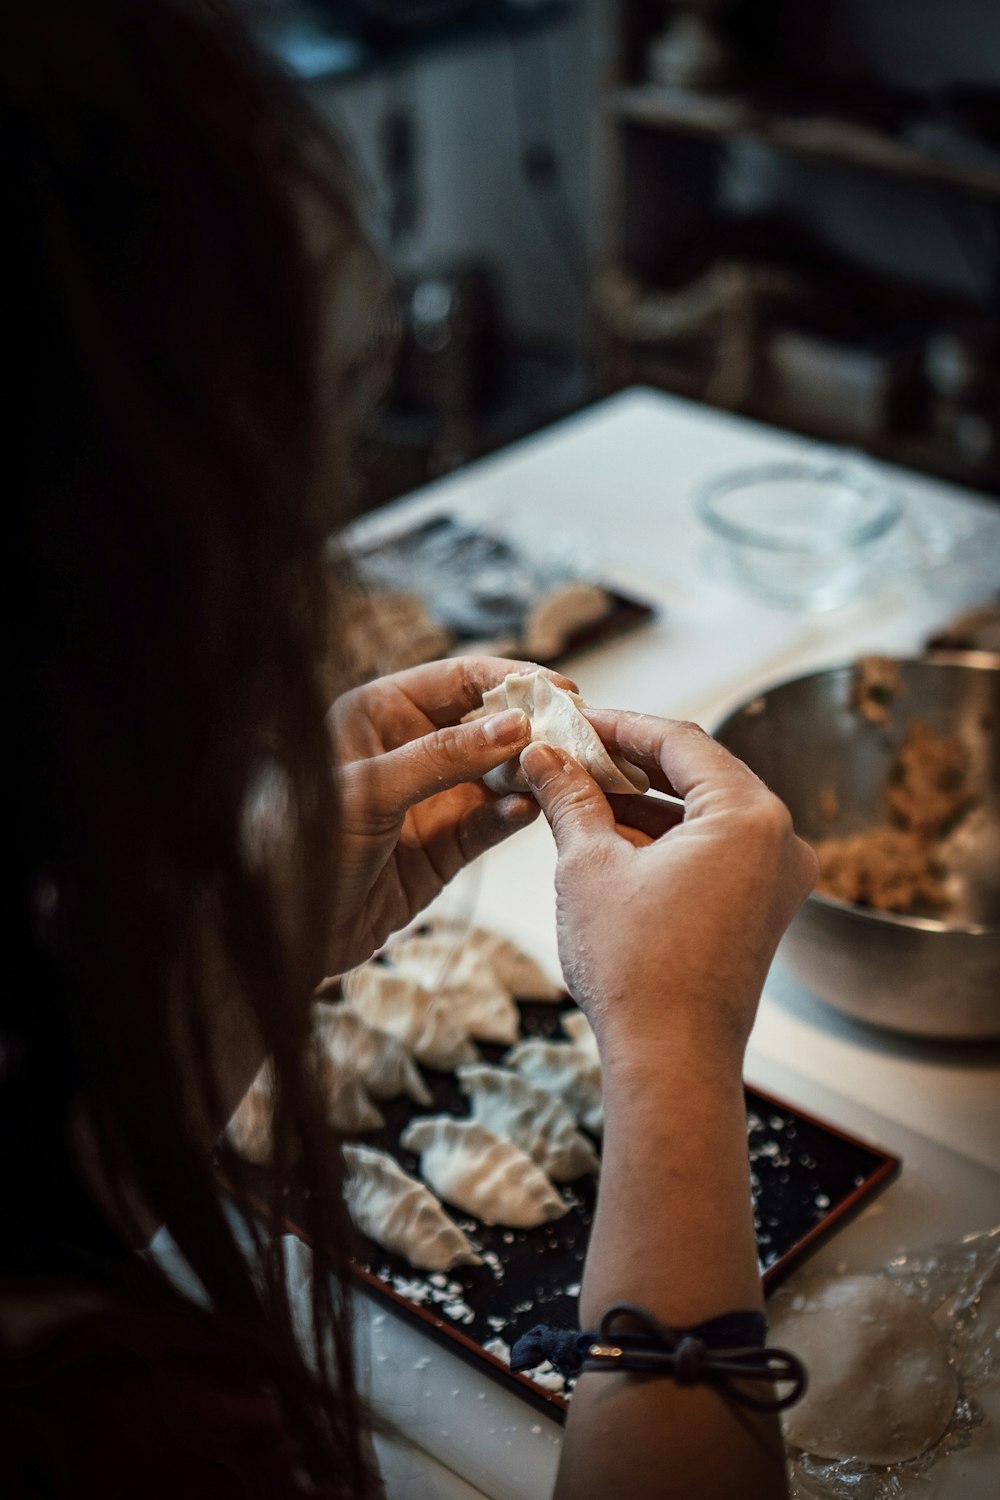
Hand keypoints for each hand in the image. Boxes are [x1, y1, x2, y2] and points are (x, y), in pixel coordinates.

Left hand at [325, 656, 574, 974]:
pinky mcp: (441, 848)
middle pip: (487, 724)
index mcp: (378, 715)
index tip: (561, 690)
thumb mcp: (369, 791)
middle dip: (534, 726)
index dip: (510, 679)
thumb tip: (514, 724)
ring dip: (532, 772)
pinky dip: (512, 816)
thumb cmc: (300, 846)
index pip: (457, 680)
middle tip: (582, 732)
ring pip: (497, 774)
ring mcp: (428, 799)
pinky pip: (489, 823)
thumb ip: (443, 756)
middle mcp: (408, 751)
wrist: (282, 932)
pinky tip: (531, 810)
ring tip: (568, 771)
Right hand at [520, 711, 817, 1073]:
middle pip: (697, 773)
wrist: (671, 1061)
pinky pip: (713, 851)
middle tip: (573, 749)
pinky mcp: (762, 910)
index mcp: (750, 815)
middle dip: (630, 762)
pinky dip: (665, 839)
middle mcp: (780, 840)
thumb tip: (544, 756)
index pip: (680, 741)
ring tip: (579, 790)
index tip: (575, 718)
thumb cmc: (637, 968)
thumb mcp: (589, 865)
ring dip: (643, 802)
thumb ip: (570, 798)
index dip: (620, 724)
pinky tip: (610, 835)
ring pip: (703, 814)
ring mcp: (777, 878)